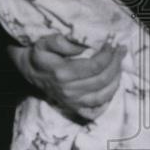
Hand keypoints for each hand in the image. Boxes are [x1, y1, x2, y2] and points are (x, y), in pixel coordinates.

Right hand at [6, 34, 125, 121]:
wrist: (29, 70)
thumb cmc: (39, 54)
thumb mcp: (45, 42)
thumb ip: (62, 42)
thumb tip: (82, 48)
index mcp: (63, 73)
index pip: (95, 66)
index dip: (107, 55)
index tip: (111, 44)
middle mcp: (69, 90)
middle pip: (103, 79)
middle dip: (116, 63)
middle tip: (120, 51)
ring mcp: (72, 101)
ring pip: (104, 93)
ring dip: (116, 78)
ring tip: (119, 64)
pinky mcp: (74, 106)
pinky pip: (97, 106)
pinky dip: (109, 95)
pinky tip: (113, 83)